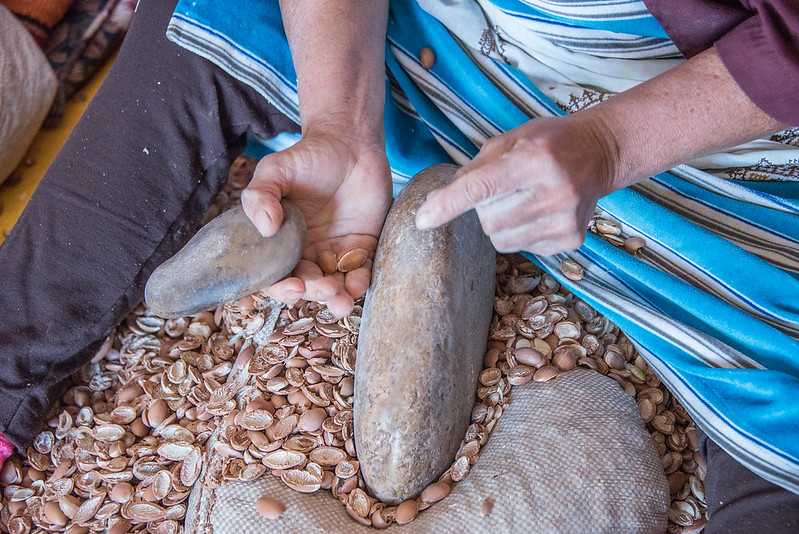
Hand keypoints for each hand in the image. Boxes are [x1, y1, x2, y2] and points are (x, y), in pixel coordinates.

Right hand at [240, 134, 391, 316]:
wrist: (349, 144)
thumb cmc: (308, 157)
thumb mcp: (276, 170)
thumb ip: (261, 195)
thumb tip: (264, 227)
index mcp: (282, 242)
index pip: (277, 275)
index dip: (282, 287)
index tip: (293, 286)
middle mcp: (308, 252)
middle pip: (308, 285)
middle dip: (314, 292)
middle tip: (323, 289)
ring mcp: (336, 251)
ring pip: (335, 284)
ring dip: (338, 297)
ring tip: (342, 301)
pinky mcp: (363, 246)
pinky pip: (361, 270)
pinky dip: (360, 281)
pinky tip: (359, 284)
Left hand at [415, 115, 615, 254]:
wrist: (600, 153)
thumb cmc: (548, 143)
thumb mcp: (510, 140)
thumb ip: (473, 169)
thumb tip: (437, 203)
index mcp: (535, 159)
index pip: (481, 187)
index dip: (448, 204)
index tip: (422, 220)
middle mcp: (554, 191)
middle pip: (487, 220)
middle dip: (484, 208)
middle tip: (505, 189)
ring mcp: (565, 219)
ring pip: (501, 240)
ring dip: (500, 223)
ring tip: (522, 200)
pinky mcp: (571, 239)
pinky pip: (522, 249)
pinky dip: (520, 233)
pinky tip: (538, 212)